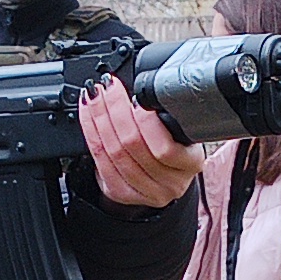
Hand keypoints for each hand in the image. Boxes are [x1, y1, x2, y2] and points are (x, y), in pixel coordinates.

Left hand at [80, 80, 203, 206]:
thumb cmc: (173, 143)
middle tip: (109, 86)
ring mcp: (145, 191)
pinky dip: (91, 132)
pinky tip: (89, 114)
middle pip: (133, 145)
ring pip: (114, 152)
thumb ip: (166, 111)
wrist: (162, 175)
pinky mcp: (122, 193)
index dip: (146, 121)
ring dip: (100, 118)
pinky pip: (100, 160)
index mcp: (191, 163)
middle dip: (116, 109)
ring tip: (96, 95)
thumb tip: (138, 87)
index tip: (135, 96)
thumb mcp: (180, 127)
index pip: (166, 148)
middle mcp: (171, 183)